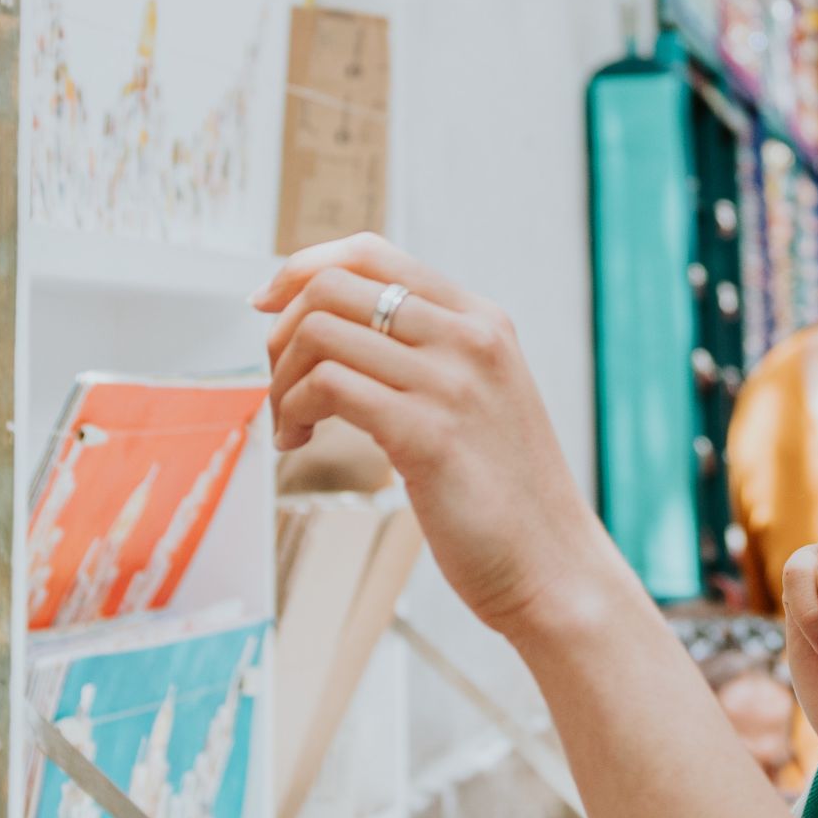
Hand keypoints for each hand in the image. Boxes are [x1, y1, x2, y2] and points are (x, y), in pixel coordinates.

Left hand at [256, 235, 616, 640]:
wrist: (553, 565)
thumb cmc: (505, 493)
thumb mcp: (480, 395)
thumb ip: (428, 354)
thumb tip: (335, 329)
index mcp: (481, 319)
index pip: (371, 252)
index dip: (302, 266)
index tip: (264, 301)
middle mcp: (468, 337)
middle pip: (333, 287)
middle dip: (281, 332)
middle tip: (280, 384)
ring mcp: (451, 383)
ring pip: (320, 334)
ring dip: (281, 380)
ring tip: (291, 423)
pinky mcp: (427, 435)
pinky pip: (328, 386)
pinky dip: (293, 410)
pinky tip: (299, 441)